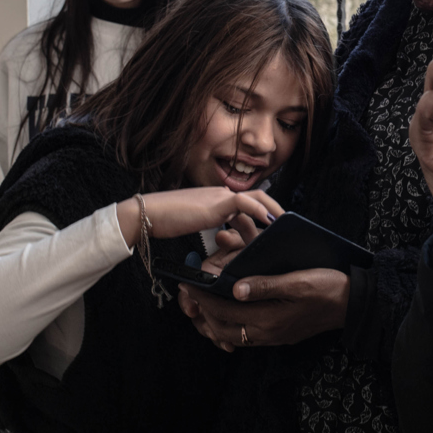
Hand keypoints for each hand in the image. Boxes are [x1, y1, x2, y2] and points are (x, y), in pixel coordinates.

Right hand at [116, 188, 281, 246]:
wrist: (147, 214)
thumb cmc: (166, 221)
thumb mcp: (194, 224)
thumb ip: (211, 226)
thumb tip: (223, 238)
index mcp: (217, 198)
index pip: (247, 204)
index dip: (261, 216)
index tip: (271, 230)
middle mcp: (221, 194)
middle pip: (258, 198)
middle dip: (274, 212)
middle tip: (285, 230)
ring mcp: (220, 196)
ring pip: (256, 201)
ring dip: (271, 216)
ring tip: (281, 232)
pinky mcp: (217, 203)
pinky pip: (246, 204)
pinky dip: (260, 212)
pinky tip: (269, 224)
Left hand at [177, 268, 349, 350]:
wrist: (352, 305)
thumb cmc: (327, 287)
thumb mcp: (297, 280)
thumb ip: (265, 285)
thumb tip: (234, 288)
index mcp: (269, 318)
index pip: (225, 311)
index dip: (203, 298)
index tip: (188, 284)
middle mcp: (268, 333)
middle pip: (223, 329)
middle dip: (204, 312)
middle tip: (190, 294)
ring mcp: (274, 337)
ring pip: (234, 337)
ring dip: (216, 322)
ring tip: (204, 305)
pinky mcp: (280, 336)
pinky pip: (247, 337)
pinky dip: (232, 327)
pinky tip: (230, 313)